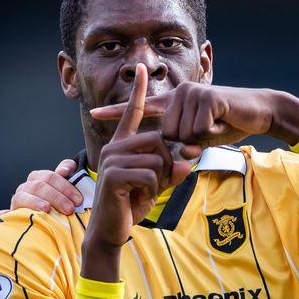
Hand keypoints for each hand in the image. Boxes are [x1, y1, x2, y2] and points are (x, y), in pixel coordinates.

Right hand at [0, 160, 81, 217]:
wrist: (46, 219)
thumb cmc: (59, 201)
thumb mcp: (66, 187)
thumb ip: (68, 172)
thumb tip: (66, 169)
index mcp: (39, 178)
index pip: (51, 177)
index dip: (65, 186)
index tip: (78, 199)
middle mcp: (27, 187)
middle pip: (39, 186)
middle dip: (57, 197)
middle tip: (70, 209)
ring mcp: (17, 199)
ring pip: (22, 196)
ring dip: (35, 202)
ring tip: (47, 209)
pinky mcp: (11, 213)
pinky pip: (5, 213)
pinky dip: (4, 213)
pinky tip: (5, 214)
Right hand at [82, 64, 189, 281]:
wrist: (111, 229)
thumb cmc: (132, 205)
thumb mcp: (157, 185)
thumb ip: (172, 172)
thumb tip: (187, 164)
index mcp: (123, 145)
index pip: (133, 113)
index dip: (139, 92)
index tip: (142, 68)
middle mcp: (114, 147)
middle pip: (158, 140)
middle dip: (168, 163)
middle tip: (158, 182)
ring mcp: (111, 160)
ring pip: (156, 158)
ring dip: (161, 178)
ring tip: (146, 190)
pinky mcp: (113, 175)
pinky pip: (150, 174)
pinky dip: (153, 188)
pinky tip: (140, 196)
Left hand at [90, 82, 298, 157]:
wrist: (259, 111)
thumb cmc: (233, 124)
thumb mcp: (206, 138)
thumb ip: (189, 145)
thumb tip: (182, 153)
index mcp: (176, 102)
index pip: (144, 107)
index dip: (118, 110)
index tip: (93, 112)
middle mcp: (180, 93)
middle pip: (168, 134)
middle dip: (189, 142)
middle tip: (210, 131)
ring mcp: (191, 92)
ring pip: (182, 134)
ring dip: (203, 138)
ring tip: (218, 125)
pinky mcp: (205, 96)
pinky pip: (198, 130)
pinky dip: (213, 133)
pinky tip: (223, 120)